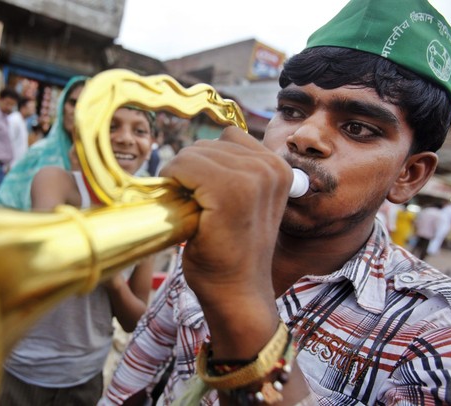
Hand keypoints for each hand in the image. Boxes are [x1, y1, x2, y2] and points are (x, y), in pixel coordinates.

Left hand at [160, 127, 291, 355]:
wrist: (237, 293)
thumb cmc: (232, 251)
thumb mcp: (245, 202)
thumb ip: (235, 170)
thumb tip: (197, 147)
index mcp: (278, 167)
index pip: (227, 138)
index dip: (206, 165)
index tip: (206, 196)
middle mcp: (270, 166)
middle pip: (207, 145)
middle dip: (190, 172)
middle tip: (194, 207)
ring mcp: (252, 177)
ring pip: (192, 153)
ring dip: (180, 178)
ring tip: (191, 210)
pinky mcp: (229, 190)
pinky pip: (183, 166)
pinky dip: (172, 182)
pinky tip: (183, 209)